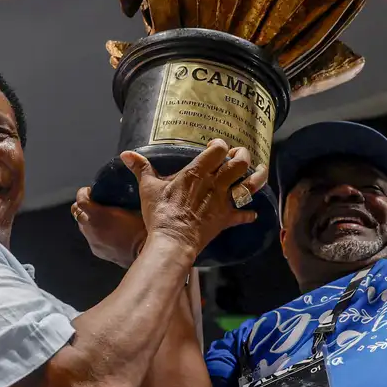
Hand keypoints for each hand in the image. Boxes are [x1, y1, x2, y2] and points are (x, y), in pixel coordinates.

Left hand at [72, 187, 147, 267]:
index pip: (80, 199)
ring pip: (82, 226)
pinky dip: (95, 233)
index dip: (84, 193)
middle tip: (96, 203)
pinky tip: (108, 232)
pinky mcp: (97, 250)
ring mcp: (92, 241)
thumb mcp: (130, 206)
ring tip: (103, 219)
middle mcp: (90, 228)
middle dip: (84, 206)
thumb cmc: (141, 227)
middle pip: (77, 212)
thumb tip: (117, 193)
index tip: (90, 191)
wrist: (144, 249)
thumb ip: (118, 200)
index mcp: (97, 214)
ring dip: (89, 220)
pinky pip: (91, 238)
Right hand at [122, 141, 267, 254]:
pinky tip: (252, 214)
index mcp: (197, 172)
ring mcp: (223, 201)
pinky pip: (243, 215)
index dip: (221, 145)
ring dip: (258, 176)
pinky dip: (249, 214)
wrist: (172, 240)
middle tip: (240, 155)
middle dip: (243, 155)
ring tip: (261, 171)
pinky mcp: (226, 219)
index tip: (217, 146)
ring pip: (250, 185)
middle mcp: (215, 184)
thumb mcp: (148, 188)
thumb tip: (126, 154)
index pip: (218, 150)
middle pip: (240, 162)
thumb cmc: (160, 213)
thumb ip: (141, 168)